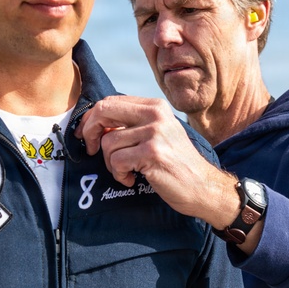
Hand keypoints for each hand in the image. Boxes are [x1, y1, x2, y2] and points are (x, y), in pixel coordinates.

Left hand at [76, 95, 239, 228]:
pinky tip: (132, 178)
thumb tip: (95, 123)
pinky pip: (117, 161)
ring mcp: (155, 133)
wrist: (202, 186)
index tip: (86, 134)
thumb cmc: (175, 163)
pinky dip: (119, 174)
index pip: (110, 101)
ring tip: (126, 171)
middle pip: (104, 111)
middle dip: (91, 132)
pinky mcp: (152, 153)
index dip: (91, 118)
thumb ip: (132, 124)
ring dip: (111, 163)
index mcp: (155, 106)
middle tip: (93, 150)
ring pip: (108, 142)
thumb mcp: (158, 133)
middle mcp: (155, 115)